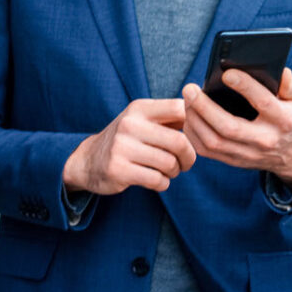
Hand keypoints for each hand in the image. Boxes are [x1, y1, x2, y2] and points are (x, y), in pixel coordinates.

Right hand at [62, 99, 195, 194]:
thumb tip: (202, 116)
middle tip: (186, 162)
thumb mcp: (141, 120)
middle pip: (179, 141)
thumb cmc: (126, 140)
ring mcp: (122, 147)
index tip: (192, 135)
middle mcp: (130, 124)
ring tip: (170, 171)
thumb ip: (168, 117)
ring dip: (175, 172)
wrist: (88, 160)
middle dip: (189, 156)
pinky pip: (157, 180)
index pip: (178, 108)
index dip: (193, 123)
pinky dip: (163, 183)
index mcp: (140, 108)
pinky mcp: (119, 170)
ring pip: (169, 163)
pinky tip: (158, 180)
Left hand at [181, 68, 291, 186]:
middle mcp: (265, 140)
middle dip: (205, 107)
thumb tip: (280, 72)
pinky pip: (206, 151)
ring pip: (213, 142)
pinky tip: (189, 116)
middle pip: (229, 127)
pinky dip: (193, 134)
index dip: (245, 86)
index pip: (263, 103)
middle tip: (190, 88)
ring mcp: (248, 154)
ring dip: (195, 120)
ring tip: (187, 99)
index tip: (227, 73)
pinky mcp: (234, 161)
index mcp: (284, 121)